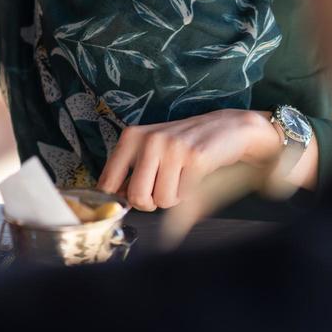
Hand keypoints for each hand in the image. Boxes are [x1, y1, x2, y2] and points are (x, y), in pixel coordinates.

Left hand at [97, 109, 282, 210]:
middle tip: (162, 187)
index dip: (117, 201)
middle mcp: (149, 140)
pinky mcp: (195, 158)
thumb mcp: (150, 150)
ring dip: (173, 197)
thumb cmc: (183, 144)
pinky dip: (189, 193)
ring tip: (181, 176)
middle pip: (136, 198)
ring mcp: (172, 148)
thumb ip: (129, 173)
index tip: (127, 202)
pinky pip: (183, 196)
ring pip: (161, 201)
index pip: (107, 182)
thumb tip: (113, 203)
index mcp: (131, 137)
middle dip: (151, 202)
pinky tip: (194, 174)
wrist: (225, 128)